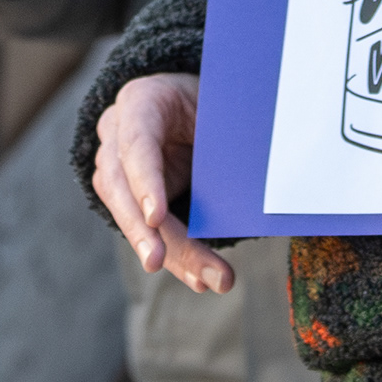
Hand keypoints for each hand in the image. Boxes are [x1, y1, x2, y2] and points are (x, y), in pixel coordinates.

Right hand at [92, 72, 231, 293]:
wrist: (192, 103)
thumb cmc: (209, 100)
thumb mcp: (218, 105)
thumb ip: (226, 134)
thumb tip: (264, 173)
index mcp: (140, 102)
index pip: (136, 142)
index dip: (145, 180)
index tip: (157, 216)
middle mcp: (118, 135)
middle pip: (123, 189)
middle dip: (146, 232)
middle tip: (158, 263)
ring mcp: (117, 167)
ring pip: (132, 217)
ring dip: (168, 253)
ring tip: (203, 281)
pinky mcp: (131, 197)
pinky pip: (151, 231)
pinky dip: (177, 256)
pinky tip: (201, 279)